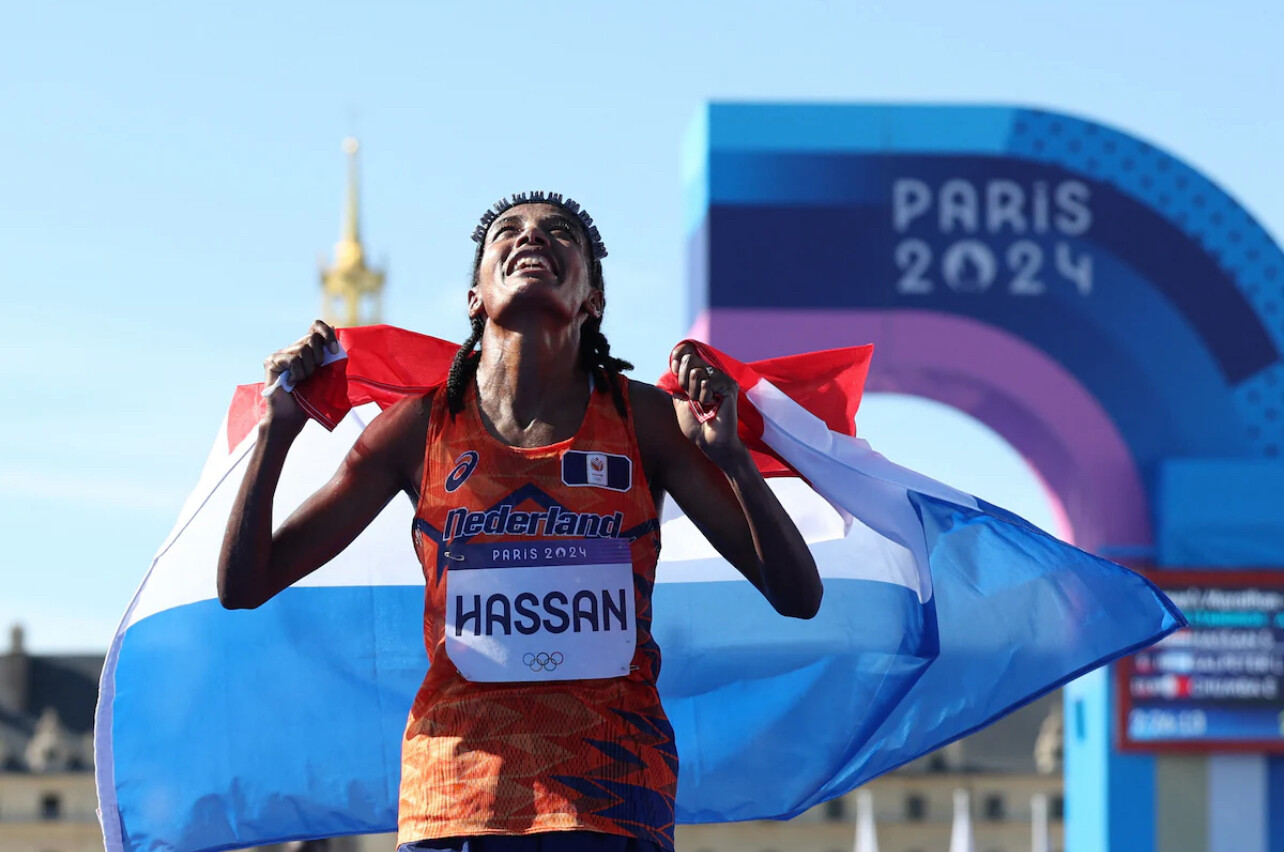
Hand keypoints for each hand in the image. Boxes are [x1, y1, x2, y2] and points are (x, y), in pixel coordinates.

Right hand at [262, 320, 338, 428]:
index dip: (327, 334)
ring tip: (301, 381)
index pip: (316, 326)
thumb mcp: (328, 374)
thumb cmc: (311, 399)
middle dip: (318, 358)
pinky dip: (297, 373)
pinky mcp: (272, 361)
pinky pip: (292, 359)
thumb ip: (331, 354)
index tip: (333, 351)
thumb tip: (335, 328)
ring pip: (303, 349)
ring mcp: (281, 354)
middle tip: (314, 374)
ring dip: (307, 369)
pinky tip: (292, 383)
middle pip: (312, 338)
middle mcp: (293, 348)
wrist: (292, 417)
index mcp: (307, 349)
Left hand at [669, 343, 745, 466]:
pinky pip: (707, 383)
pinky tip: (714, 406)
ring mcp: (722, 379)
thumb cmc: (697, 426)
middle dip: (684, 382)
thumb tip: (672, 365)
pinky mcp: (729, 386)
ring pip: (697, 372)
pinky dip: (705, 397)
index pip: (686, 353)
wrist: (709, 442)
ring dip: (695, 394)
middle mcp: (712, 374)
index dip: (676, 361)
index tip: (675, 376)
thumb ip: (677, 383)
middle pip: (689, 359)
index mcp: (701, 375)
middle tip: (693, 399)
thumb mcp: (679, 401)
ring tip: (705, 405)